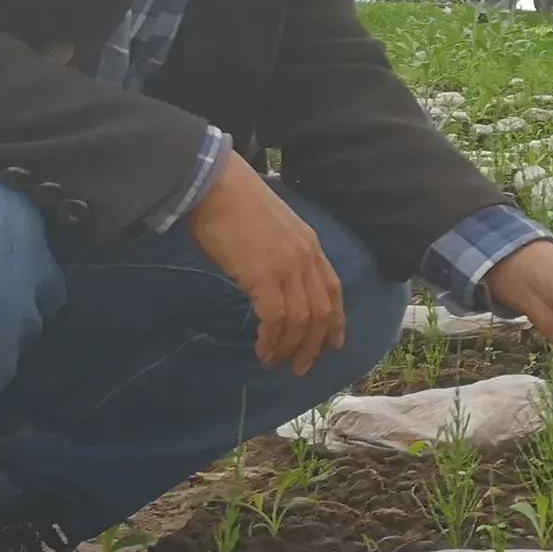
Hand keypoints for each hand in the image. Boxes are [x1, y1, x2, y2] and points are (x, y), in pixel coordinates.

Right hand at [187, 153, 344, 373]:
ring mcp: (286, 266)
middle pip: (322, 312)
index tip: (333, 344)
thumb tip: (273, 284)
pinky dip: (271, 339)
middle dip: (314, 345)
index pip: (333, 290)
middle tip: (300, 367)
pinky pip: (275, 318)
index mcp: (310, 244)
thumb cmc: (234, 203)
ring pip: (301, 320)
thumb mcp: (273, 228)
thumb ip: (282, 254)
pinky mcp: (263, 275)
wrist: (215, 184)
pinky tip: (263, 349)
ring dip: (290, 347)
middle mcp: (305, 257)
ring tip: (275, 361)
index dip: (336, 321)